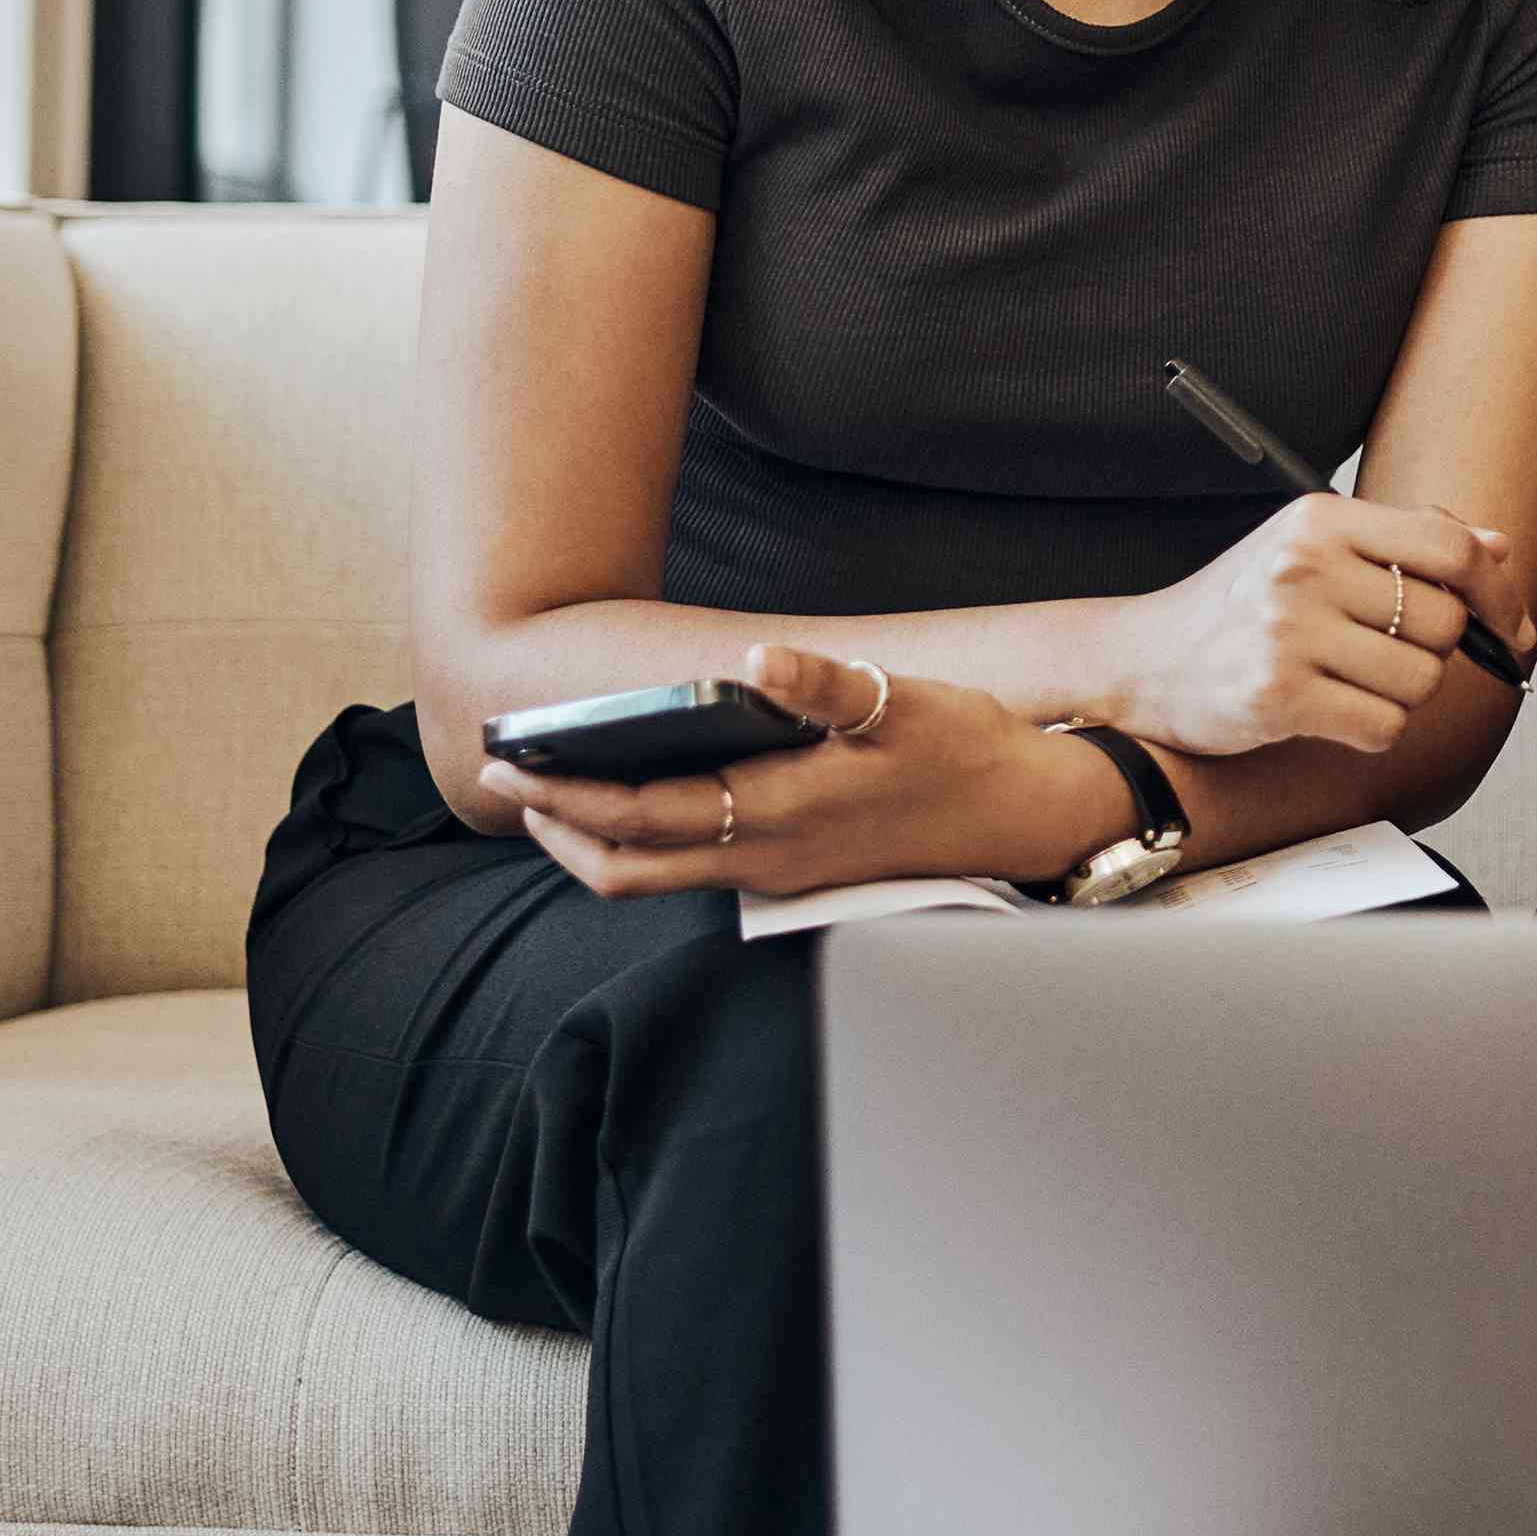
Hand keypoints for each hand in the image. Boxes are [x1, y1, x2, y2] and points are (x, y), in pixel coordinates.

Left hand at [479, 641, 1122, 901]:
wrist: (1029, 814)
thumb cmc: (965, 752)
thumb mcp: (900, 703)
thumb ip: (823, 683)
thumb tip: (757, 659)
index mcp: (777, 815)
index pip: (641, 818)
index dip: (567, 796)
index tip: (512, 766)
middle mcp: (765, 860)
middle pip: (627, 869)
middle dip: (558, 828)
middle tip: (507, 781)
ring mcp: (778, 874)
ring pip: (658, 876)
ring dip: (597, 839)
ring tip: (555, 792)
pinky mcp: (796, 871)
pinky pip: (694, 868)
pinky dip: (645, 839)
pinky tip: (643, 794)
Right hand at [1099, 493, 1514, 756]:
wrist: (1143, 661)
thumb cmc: (1240, 607)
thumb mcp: (1313, 550)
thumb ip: (1406, 543)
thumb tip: (1499, 547)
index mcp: (1321, 520)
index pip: (1449, 548)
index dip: (1499, 592)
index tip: (1514, 628)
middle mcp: (1304, 567)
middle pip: (1443, 622)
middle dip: (1429, 652)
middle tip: (1378, 656)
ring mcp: (1288, 632)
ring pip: (1421, 681)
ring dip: (1400, 696)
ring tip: (1346, 683)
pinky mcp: (1276, 696)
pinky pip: (1383, 727)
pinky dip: (1372, 732)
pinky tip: (1331, 714)